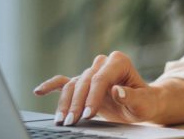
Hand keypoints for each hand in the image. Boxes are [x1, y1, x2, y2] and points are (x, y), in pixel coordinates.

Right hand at [33, 51, 161, 126]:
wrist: (142, 102)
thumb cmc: (145, 101)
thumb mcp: (144, 102)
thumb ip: (132, 96)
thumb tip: (117, 90)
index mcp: (118, 62)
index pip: (100, 78)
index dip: (92, 97)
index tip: (88, 115)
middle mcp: (102, 63)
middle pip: (83, 81)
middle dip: (76, 103)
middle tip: (71, 122)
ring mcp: (91, 72)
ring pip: (72, 84)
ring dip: (65, 103)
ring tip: (61, 120)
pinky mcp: (83, 82)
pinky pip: (64, 82)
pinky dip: (51, 86)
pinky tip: (38, 91)